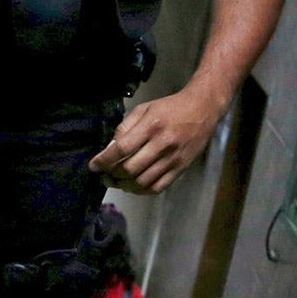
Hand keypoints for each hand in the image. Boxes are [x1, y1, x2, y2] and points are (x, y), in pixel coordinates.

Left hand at [89, 84, 224, 194]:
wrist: (203, 108)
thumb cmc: (170, 107)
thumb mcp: (144, 108)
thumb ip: (125, 128)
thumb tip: (110, 148)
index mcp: (151, 126)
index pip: (122, 148)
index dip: (104, 160)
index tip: (93, 166)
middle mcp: (163, 144)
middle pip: (130, 169)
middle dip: (112, 175)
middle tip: (104, 175)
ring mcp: (173, 158)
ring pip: (143, 182)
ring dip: (124, 185)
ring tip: (116, 182)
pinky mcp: (181, 168)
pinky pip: (158, 187)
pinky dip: (142, 191)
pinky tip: (133, 186)